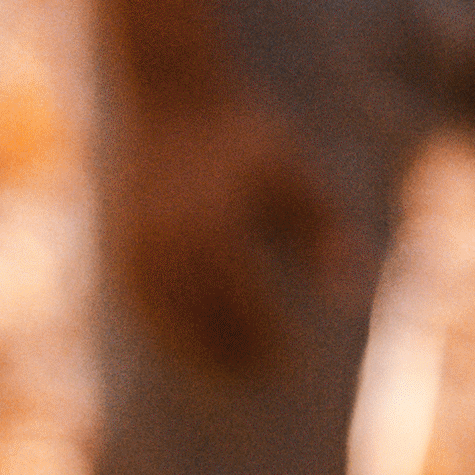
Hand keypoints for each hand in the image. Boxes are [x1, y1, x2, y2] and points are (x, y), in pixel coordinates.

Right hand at [104, 76, 342, 381]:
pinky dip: (161, 329)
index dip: (263, 336)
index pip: (239, 300)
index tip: (291, 364)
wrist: (172, 97)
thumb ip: (325, 229)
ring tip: (227, 375)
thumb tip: (357, 290)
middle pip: (199, 315)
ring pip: (162, 315)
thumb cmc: (244, 136)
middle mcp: (167, 239)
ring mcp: (134, 244)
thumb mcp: (295, 171)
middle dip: (229, 352)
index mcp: (213, 224)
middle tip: (262, 378)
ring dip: (192, 350)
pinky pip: (138, 301)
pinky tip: (187, 347)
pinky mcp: (117, 243)